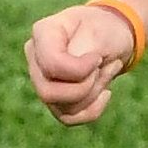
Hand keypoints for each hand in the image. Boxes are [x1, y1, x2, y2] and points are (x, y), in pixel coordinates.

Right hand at [26, 0, 142, 126]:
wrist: (113, 37)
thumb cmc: (105, 29)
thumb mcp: (99, 33)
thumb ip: (82, 51)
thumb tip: (71, 76)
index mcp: (42, 33)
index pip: (51, 65)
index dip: (80, 69)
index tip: (97, 58)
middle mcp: (35, 58)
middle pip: (48, 92)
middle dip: (86, 86)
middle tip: (102, 65)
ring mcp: (41, 81)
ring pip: (61, 108)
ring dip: (94, 93)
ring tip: (107, 70)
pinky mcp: (54, 99)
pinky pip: (68, 118)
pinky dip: (92, 109)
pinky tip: (104, 92)